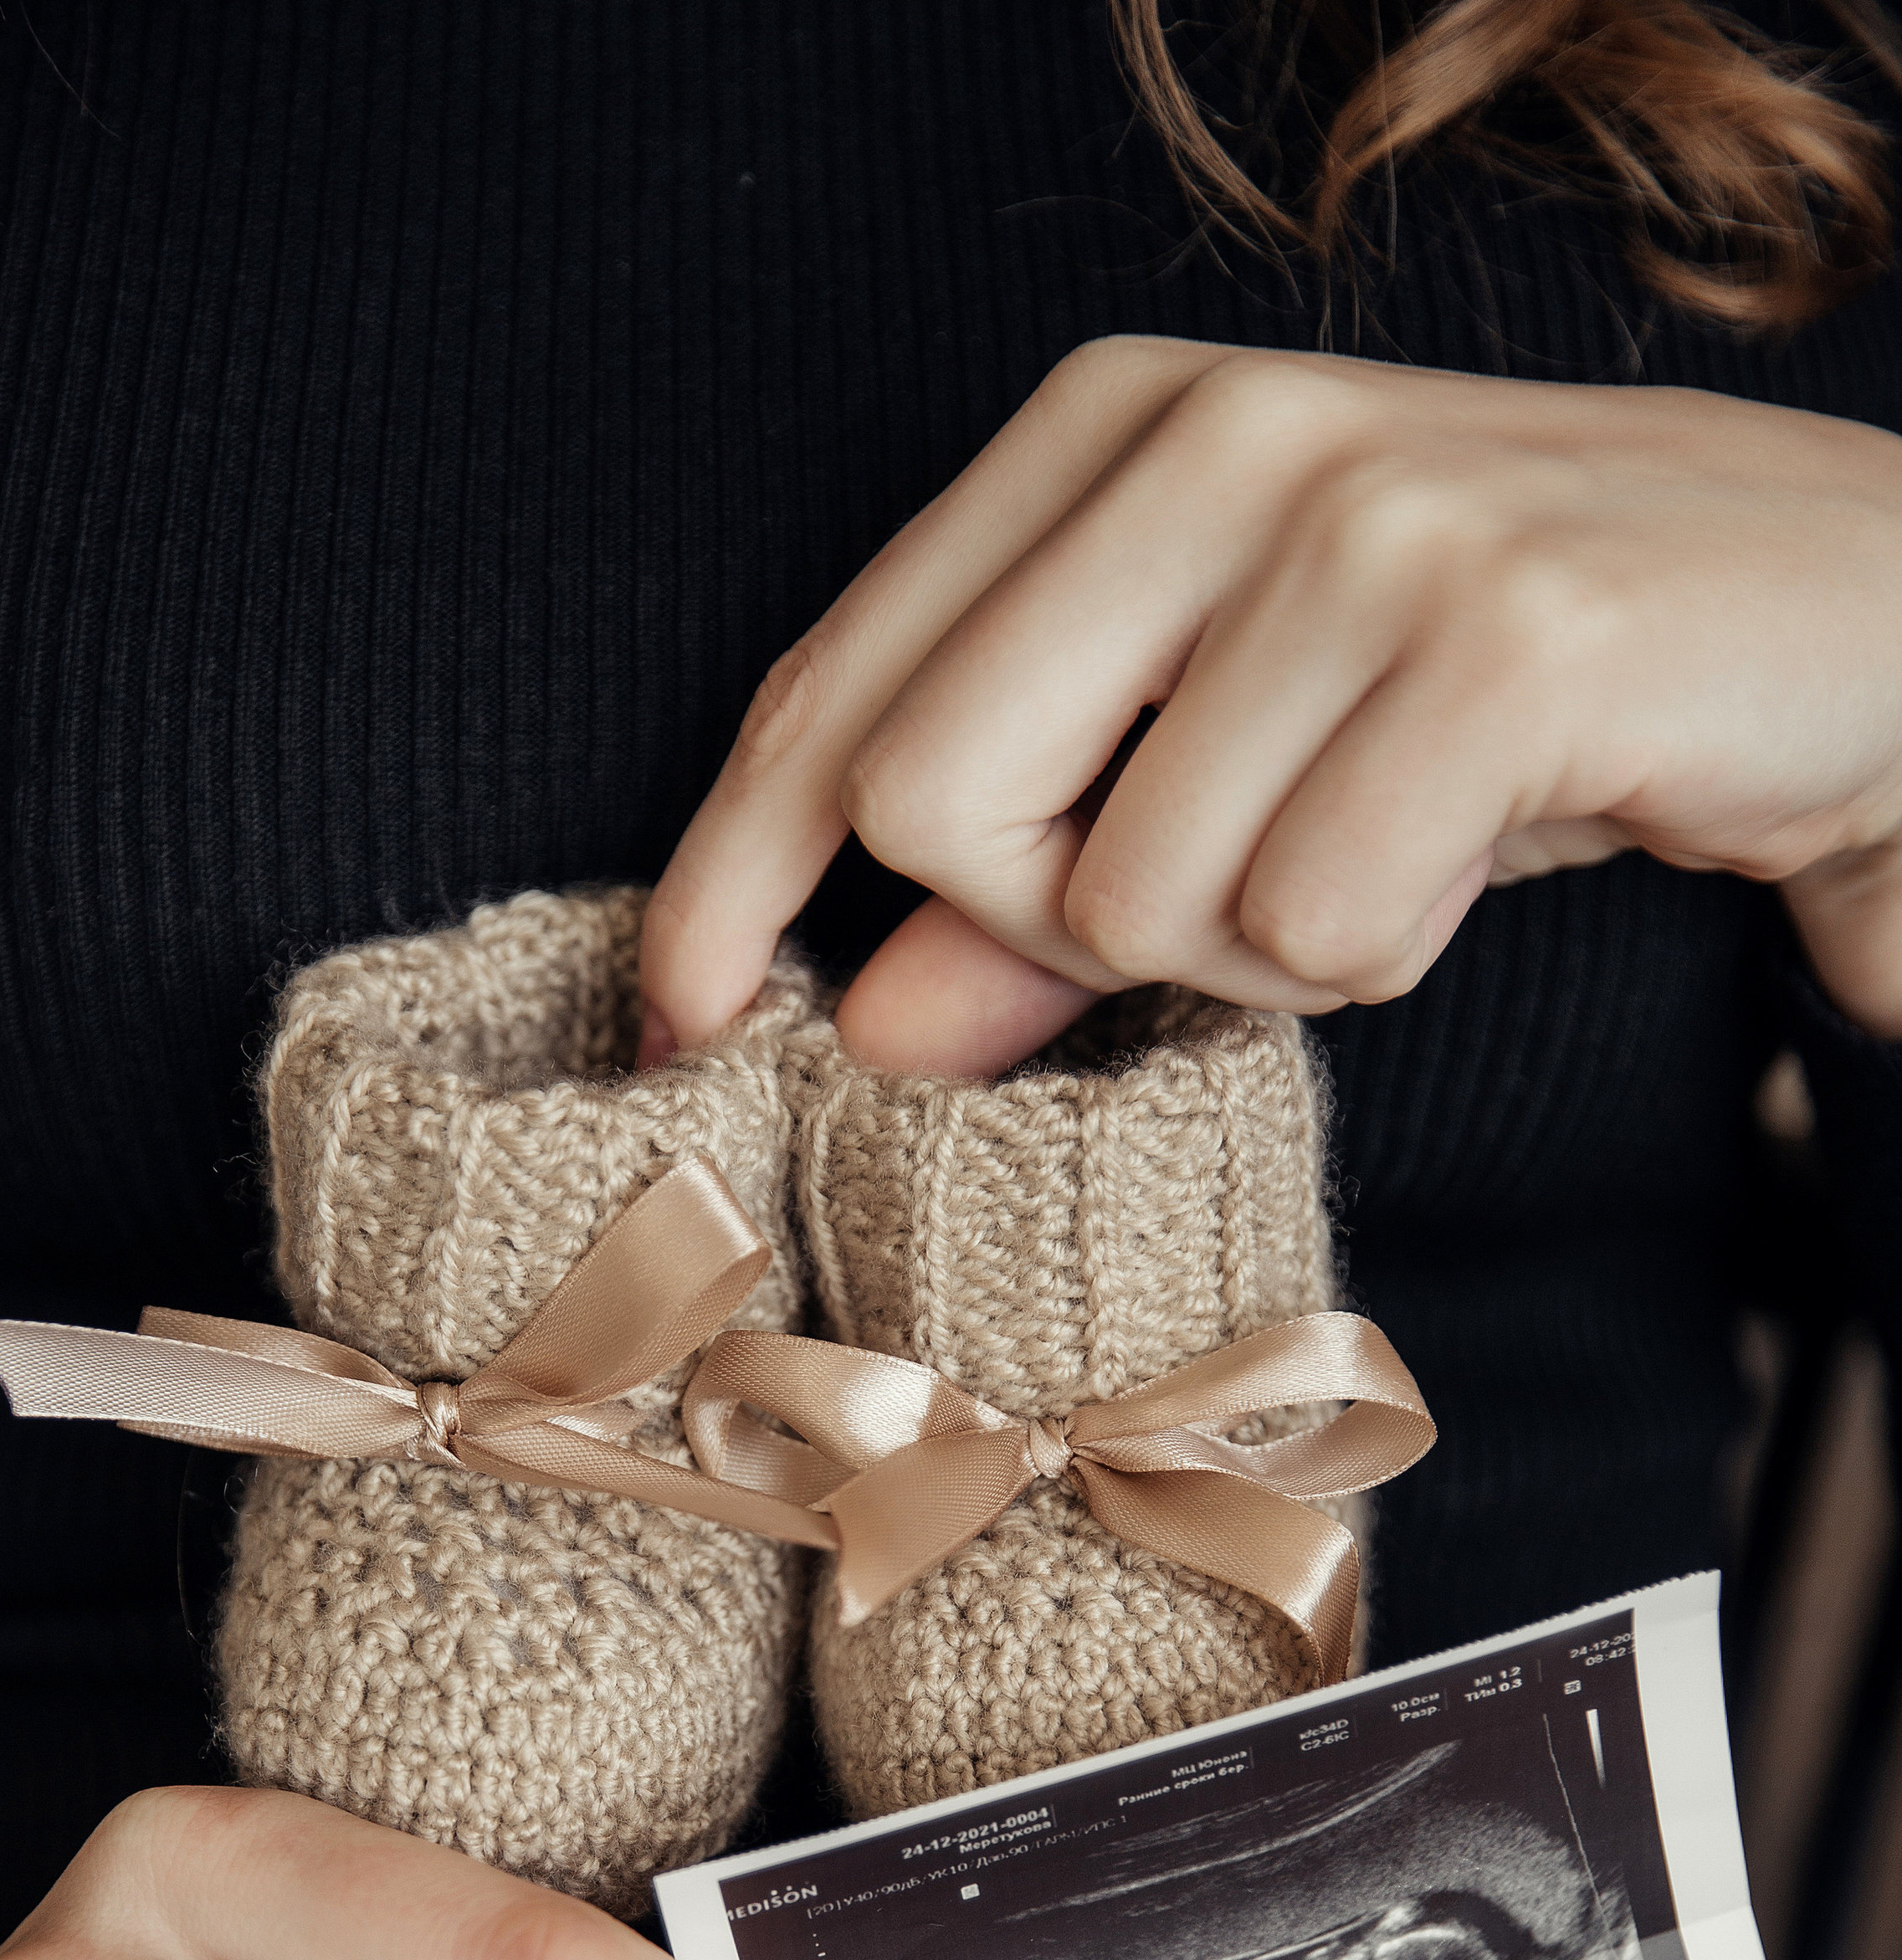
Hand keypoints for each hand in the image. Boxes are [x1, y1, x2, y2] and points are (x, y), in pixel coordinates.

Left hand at [639, 337, 1901, 1079]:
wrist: (1840, 628)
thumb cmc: (1501, 702)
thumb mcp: (1234, 775)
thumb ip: (1033, 890)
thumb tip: (863, 1021)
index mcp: (1108, 431)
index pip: (832, 690)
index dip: (731, 873)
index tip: (681, 1016)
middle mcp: (1209, 434)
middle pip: (929, 805)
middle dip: (1057, 926)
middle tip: (1229, 888)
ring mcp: (1356, 516)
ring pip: (1135, 898)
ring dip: (1261, 951)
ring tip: (1392, 844)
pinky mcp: (1495, 631)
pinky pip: (1310, 923)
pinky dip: (1385, 953)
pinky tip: (1473, 848)